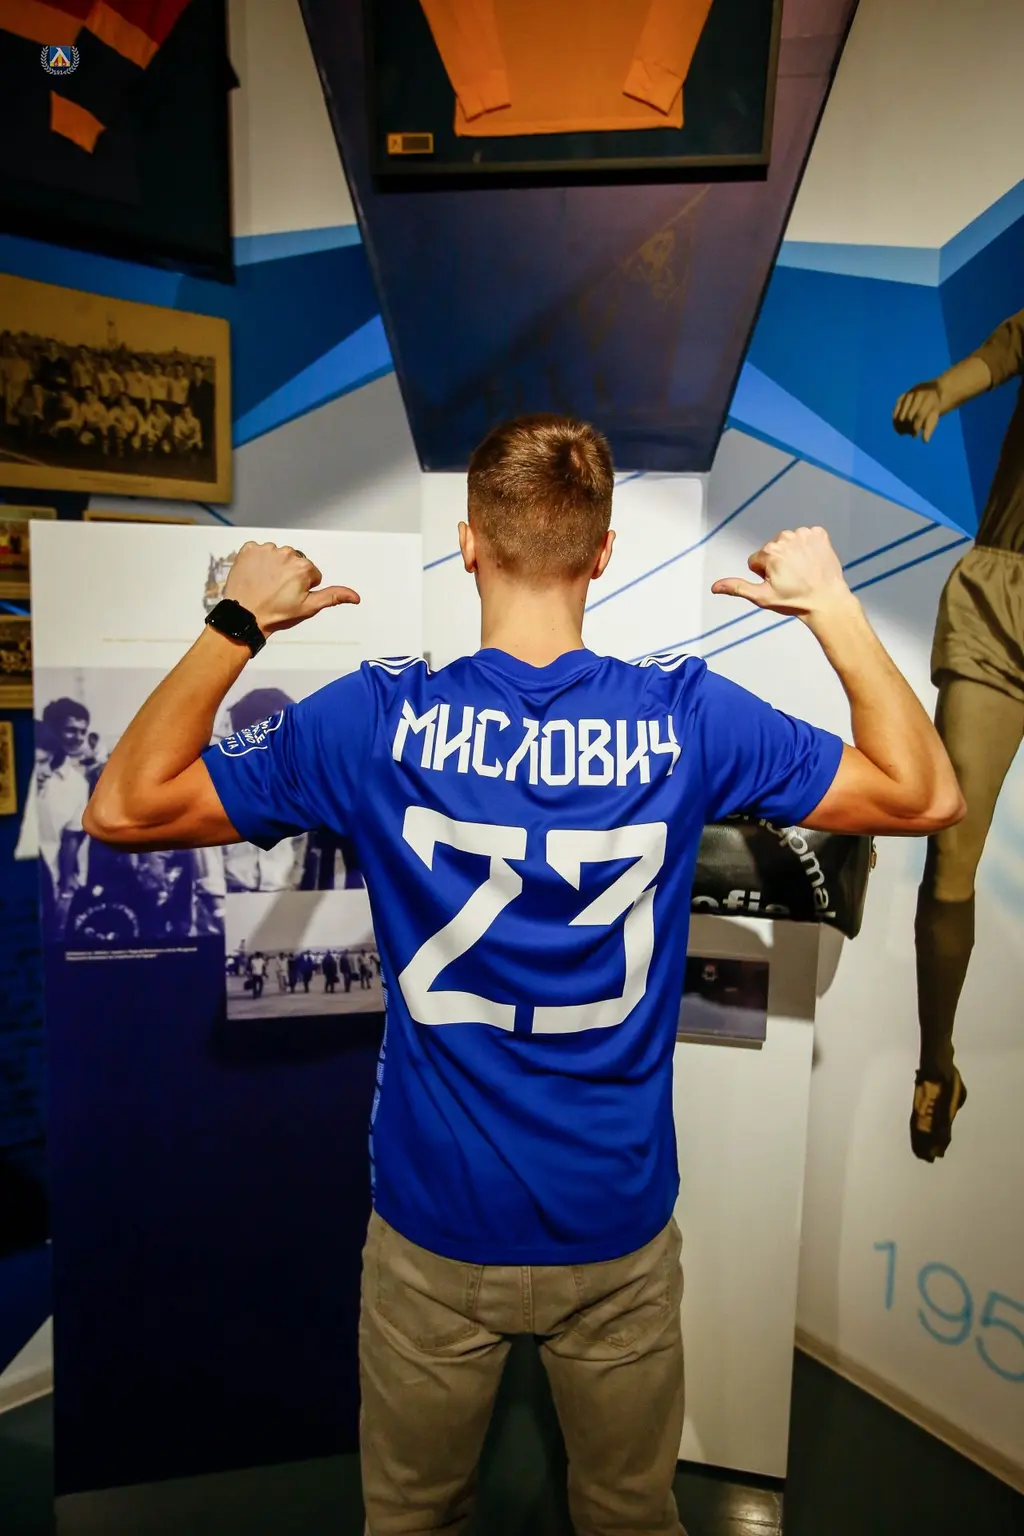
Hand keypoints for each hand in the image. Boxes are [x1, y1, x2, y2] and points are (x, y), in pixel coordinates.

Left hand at [223, 541, 359, 634]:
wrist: (244, 615)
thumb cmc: (275, 614)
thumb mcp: (308, 607)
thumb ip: (332, 596)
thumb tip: (355, 596)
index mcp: (303, 566)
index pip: (310, 573)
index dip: (303, 586)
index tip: (291, 595)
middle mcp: (286, 553)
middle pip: (295, 561)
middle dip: (289, 574)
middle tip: (278, 591)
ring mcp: (266, 550)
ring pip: (277, 556)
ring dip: (273, 566)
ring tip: (265, 585)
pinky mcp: (249, 549)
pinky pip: (258, 551)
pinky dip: (257, 561)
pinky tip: (255, 576)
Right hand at [711, 525, 852, 620]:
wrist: (827, 600)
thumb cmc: (795, 601)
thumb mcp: (762, 597)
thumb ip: (737, 587)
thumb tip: (714, 587)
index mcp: (769, 552)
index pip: (757, 560)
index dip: (765, 574)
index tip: (779, 583)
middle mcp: (785, 538)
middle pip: (772, 549)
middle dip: (778, 562)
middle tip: (792, 578)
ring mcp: (804, 534)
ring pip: (789, 542)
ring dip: (793, 554)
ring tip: (803, 571)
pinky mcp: (819, 533)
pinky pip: (807, 537)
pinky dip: (809, 547)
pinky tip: (813, 562)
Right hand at [893, 381, 942, 441]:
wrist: (930, 392)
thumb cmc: (932, 409)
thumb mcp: (934, 417)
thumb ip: (930, 428)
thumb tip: (925, 441)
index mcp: (929, 399)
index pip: (919, 415)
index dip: (916, 427)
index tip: (915, 435)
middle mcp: (918, 394)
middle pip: (909, 416)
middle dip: (909, 427)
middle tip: (910, 433)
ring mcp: (909, 394)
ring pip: (900, 414)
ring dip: (901, 426)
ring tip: (904, 432)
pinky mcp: (902, 396)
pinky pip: (895, 411)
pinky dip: (895, 421)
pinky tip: (898, 428)